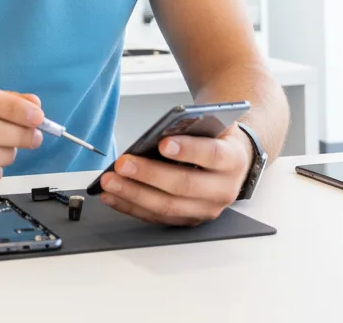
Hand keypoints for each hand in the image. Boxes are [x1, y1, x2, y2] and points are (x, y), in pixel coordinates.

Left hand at [98, 123, 253, 226]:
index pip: (212, 155)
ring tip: (110, 182)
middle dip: (149, 175)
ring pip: (168, 207)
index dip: (188, 150)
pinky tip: (112, 196)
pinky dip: (131, 207)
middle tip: (123, 164)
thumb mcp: (211, 122)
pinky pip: (157, 217)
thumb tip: (157, 131)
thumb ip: (190, 124)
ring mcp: (205, 209)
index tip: (162, 143)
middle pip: (184, 186)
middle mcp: (222, 189)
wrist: (228, 158)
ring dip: (134, 194)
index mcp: (232, 159)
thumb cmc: (213, 136)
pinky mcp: (188, 220)